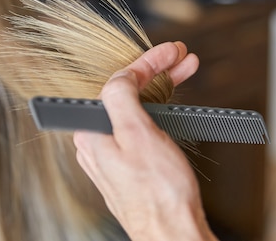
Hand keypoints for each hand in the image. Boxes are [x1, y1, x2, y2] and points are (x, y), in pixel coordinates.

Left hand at [73, 42, 217, 240]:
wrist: (173, 234)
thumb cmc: (159, 194)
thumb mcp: (138, 135)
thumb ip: (121, 99)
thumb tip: (119, 77)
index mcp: (91, 132)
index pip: (117, 84)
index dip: (145, 63)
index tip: (169, 52)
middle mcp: (96, 142)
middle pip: (126, 94)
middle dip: (155, 73)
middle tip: (182, 59)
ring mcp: (112, 154)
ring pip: (134, 108)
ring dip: (159, 88)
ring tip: (184, 72)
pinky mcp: (128, 165)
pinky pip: (139, 127)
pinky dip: (158, 110)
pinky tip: (172, 104)